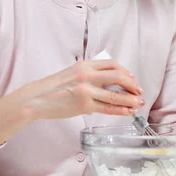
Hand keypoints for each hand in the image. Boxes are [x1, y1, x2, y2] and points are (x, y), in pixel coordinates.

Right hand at [21, 59, 143, 118]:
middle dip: (132, 84)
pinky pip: (107, 108)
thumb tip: (108, 83)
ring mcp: (86, 91)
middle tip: (139, 91)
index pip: (112, 64)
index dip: (126, 71)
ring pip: (115, 94)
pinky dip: (120, 110)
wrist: (35, 99)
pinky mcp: (84, 106)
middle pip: (118, 76)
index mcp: (85, 65)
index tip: (132, 78)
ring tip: (138, 103)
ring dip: (130, 99)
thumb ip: (90, 75)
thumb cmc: (53, 87)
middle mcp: (87, 75)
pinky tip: (127, 112)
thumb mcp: (72, 73)